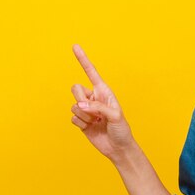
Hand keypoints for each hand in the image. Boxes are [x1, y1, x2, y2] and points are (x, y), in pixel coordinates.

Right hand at [70, 44, 134, 161]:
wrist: (117, 148)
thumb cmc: (121, 129)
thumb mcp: (115, 115)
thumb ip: (98, 108)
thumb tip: (80, 106)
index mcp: (103, 91)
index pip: (91, 72)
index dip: (82, 59)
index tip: (75, 46)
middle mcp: (93, 98)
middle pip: (75, 88)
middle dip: (80, 99)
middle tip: (91, 111)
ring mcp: (86, 109)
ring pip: (74, 105)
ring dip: (84, 116)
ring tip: (96, 122)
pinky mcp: (81, 121)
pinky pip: (72, 118)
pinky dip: (80, 124)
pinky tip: (90, 128)